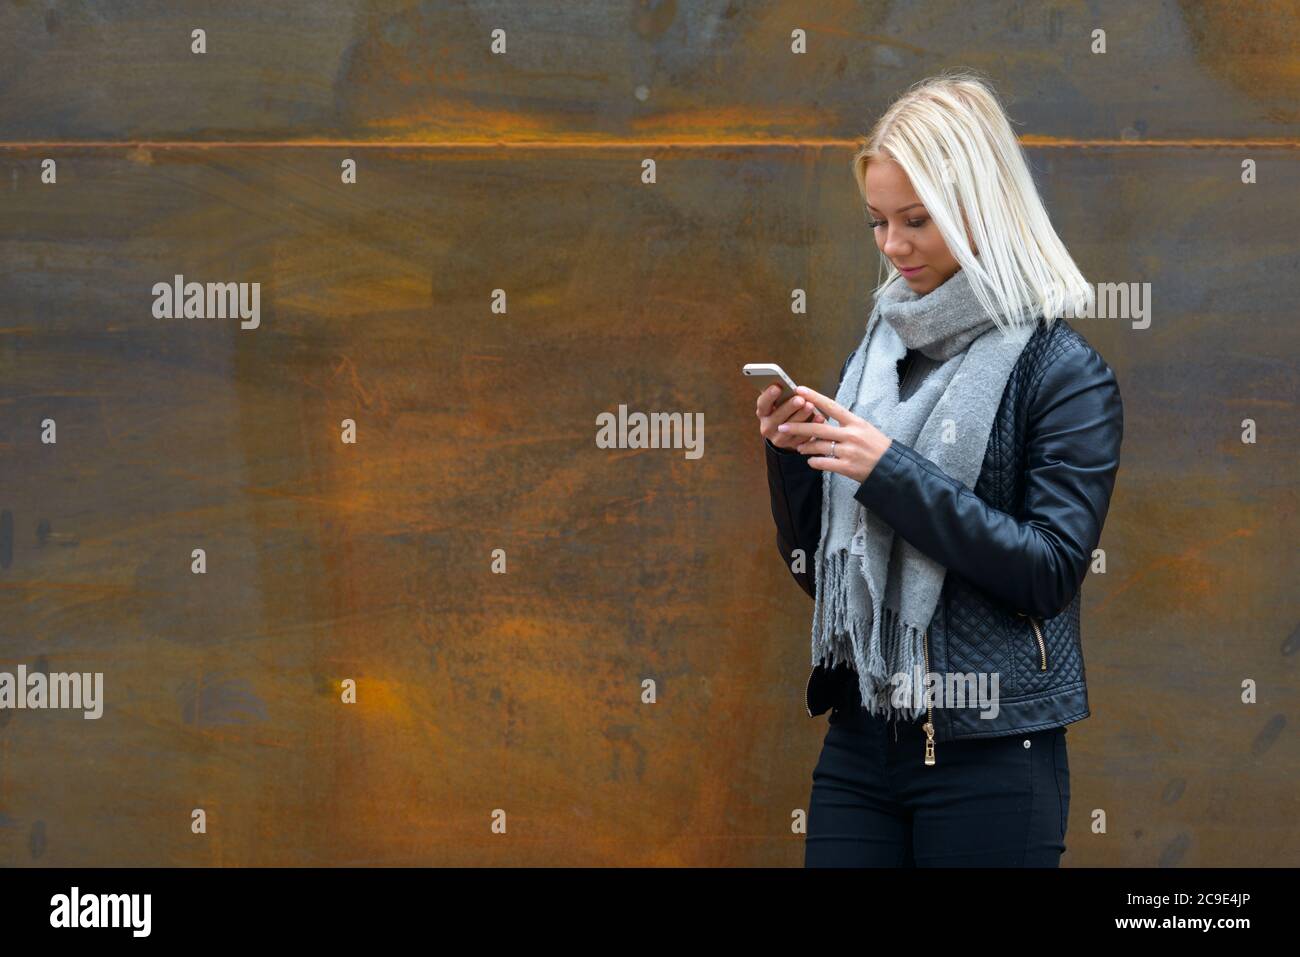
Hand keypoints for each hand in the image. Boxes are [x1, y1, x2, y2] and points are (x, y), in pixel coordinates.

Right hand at [756, 384, 826, 450]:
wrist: (787, 432)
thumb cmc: (785, 410)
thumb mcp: (779, 402)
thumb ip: (783, 394)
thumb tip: (792, 385)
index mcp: (763, 413)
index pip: (762, 404)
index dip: (769, 396)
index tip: (777, 387)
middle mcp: (767, 427)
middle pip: (776, 417)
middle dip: (789, 407)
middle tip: (800, 399)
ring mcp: (778, 438)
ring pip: (790, 428)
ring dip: (801, 416)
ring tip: (810, 406)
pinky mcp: (791, 445)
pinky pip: (802, 437)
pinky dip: (811, 426)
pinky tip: (819, 417)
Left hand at [776, 385, 892, 482]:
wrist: (891, 468)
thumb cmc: (877, 446)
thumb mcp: (864, 428)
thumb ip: (845, 424)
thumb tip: (824, 417)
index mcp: (855, 422)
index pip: (831, 406)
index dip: (814, 397)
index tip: (799, 390)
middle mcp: (851, 435)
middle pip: (819, 428)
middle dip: (798, 427)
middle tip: (782, 426)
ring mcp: (849, 451)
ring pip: (819, 446)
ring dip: (805, 446)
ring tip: (798, 447)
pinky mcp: (847, 467)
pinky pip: (824, 463)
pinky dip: (814, 462)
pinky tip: (811, 461)